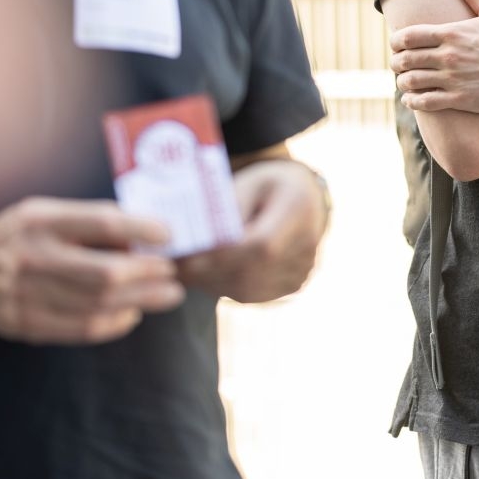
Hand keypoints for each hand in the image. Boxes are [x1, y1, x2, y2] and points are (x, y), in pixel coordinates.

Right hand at [0, 197, 185, 344]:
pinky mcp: (27, 324)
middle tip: (172, 274)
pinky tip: (132, 314)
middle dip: (147, 275)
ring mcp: (29, 295)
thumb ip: (87, 221)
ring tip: (166, 296)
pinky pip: (80, 328)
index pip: (101, 223)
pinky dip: (113, 323)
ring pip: (97, 305)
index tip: (168, 235)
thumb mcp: (46, 212)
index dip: (140, 229)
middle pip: (105, 273)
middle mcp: (35, 258)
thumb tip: (141, 234)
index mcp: (42, 222)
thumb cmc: (17, 235)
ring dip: (140, 301)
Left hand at [176, 160, 328, 302]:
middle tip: (172, 268)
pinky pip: (253, 295)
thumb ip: (226, 209)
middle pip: (251, 273)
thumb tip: (194, 240)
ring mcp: (302, 270)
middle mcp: (306, 246)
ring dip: (211, 284)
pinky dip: (225, 288)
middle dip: (206, 273)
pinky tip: (206, 276)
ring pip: (248, 290)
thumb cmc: (268, 185)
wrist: (304, 198)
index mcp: (297, 209)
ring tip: (184, 271)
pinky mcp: (292, 286)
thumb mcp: (247, 182)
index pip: (259, 246)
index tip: (184, 257)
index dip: (220, 257)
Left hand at [389, 0, 478, 113]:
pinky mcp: (461, 100)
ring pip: (411, 82)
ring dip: (402, 83)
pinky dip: (413, 101)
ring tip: (404, 84)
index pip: (407, 36)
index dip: (395, 42)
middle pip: (405, 59)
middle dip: (396, 63)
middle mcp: (449, 55)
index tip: (397, 45)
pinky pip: (425, 102)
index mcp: (453, 32)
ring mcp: (454, 79)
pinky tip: (412, 100)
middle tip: (397, 66)